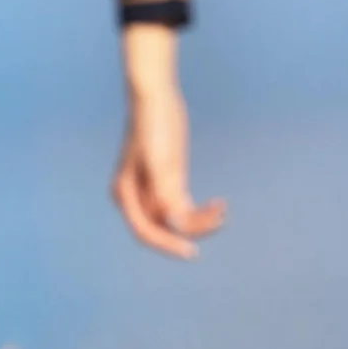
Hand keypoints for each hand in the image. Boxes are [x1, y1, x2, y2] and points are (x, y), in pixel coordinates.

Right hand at [111, 26, 227, 259]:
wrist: (154, 97)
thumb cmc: (150, 124)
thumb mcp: (158, 158)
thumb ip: (164, 189)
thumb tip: (173, 218)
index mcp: (125, 194)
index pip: (146, 230)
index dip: (168, 244)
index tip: (191, 251)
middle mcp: (136, 196)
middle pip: (163, 228)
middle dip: (190, 230)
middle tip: (219, 220)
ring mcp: (153, 190)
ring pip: (176, 219)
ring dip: (199, 221)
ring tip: (222, 212)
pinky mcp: (169, 181)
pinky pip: (184, 207)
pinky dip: (201, 211)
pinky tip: (219, 205)